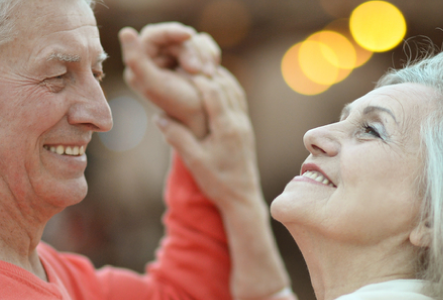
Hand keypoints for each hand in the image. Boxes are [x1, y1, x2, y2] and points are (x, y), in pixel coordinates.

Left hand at [119, 22, 220, 137]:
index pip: (154, 34)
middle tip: (200, 72)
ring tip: (209, 75)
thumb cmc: (182, 107)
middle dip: (192, 51)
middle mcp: (156, 60)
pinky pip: (203, 44)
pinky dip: (211, 54)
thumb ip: (135, 60)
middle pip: (175, 37)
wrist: (207, 121)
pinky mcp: (191, 60)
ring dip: (204, 55)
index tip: (189, 35)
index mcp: (140, 65)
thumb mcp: (155, 84)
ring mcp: (175, 59)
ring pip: (192, 39)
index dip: (172, 31)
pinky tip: (213, 69)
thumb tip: (126, 31)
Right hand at [155, 67, 291, 299]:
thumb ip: (178, 138)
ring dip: (216, 77)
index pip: (213, 92)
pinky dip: (224, 87)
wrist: (243, 198)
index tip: (178, 66)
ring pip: (233, 90)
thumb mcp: (194, 162)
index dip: (196, 77)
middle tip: (184, 59)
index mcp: (227, 128)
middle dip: (204, 71)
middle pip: (224, 86)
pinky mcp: (245, 129)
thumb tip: (160, 115)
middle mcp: (238, 122)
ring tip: (196, 66)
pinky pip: (237, 99)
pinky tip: (212, 85)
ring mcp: (244, 124)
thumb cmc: (218, 183)